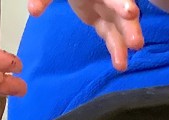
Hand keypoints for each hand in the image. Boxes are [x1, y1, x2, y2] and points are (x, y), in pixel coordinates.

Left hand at [29, 0, 143, 70]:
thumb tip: (33, 11)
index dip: (122, 4)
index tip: (130, 13)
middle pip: (121, 12)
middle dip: (129, 26)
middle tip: (135, 42)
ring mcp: (107, 10)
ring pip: (118, 27)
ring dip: (122, 45)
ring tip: (123, 64)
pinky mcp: (102, 21)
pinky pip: (111, 36)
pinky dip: (116, 50)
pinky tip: (120, 65)